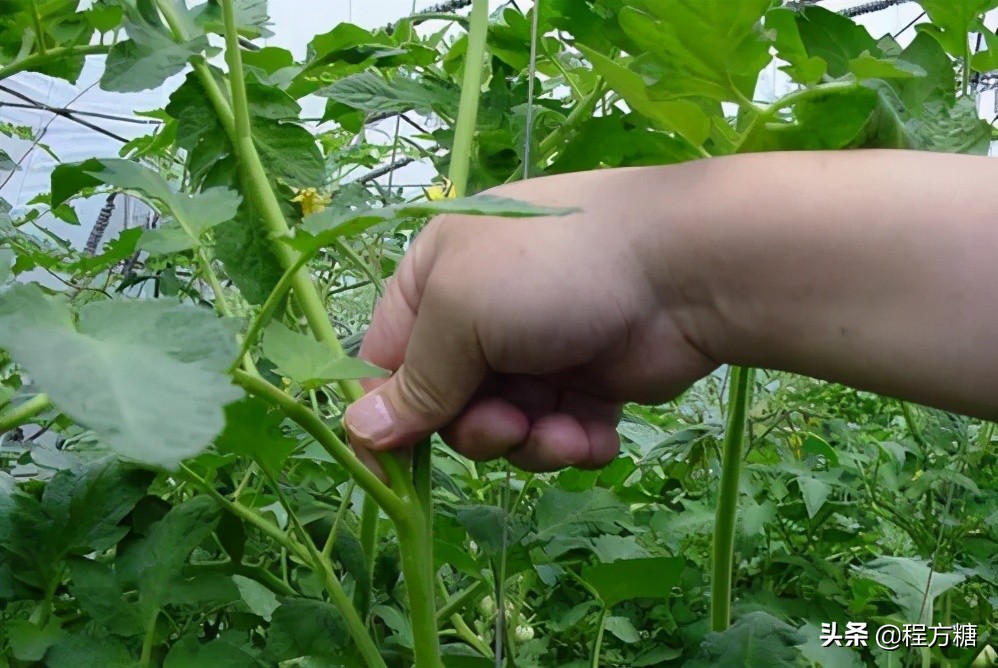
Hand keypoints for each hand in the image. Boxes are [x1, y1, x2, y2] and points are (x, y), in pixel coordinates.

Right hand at [343, 167, 716, 471]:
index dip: (385, 414)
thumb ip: (414, 381)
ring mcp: (536, 352)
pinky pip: (556, 434)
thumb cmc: (551, 270)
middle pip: (445, 405)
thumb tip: (357, 434)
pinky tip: (595, 434)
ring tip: (560, 429)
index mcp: (435, 279)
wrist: (682, 268)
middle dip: (474, 428)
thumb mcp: (461, 312)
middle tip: (506, 424)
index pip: (386, 360)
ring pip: (503, 429)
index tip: (389, 464)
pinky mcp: (586, 384)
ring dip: (528, 442)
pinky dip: (572, 442)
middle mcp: (481, 316)